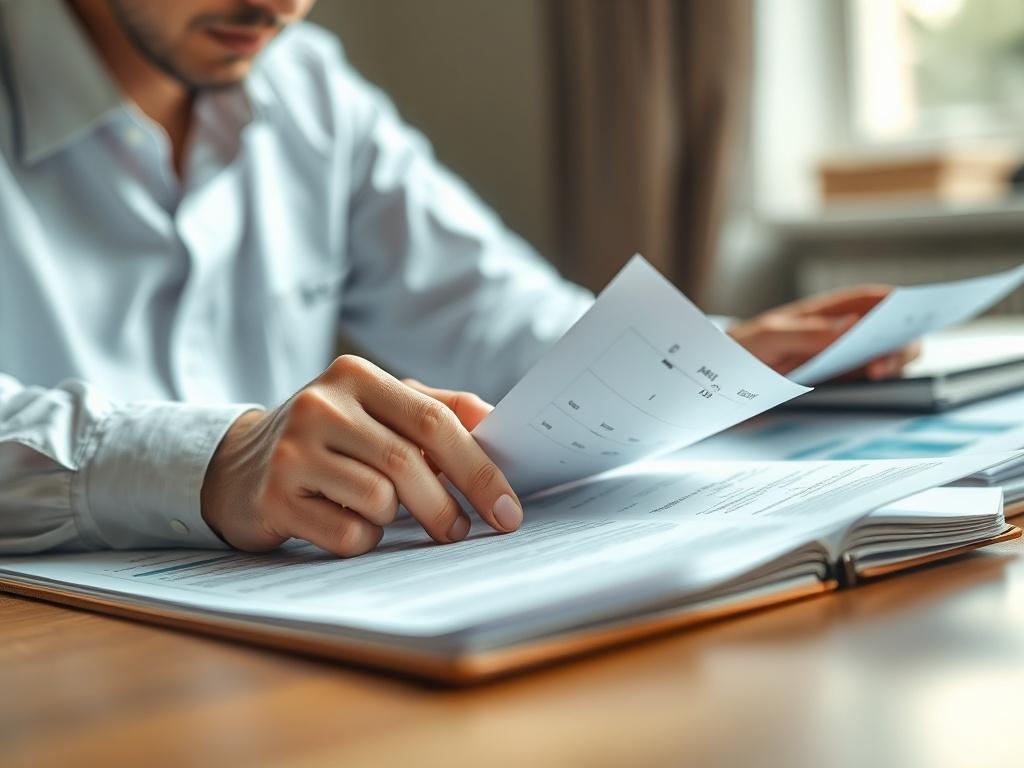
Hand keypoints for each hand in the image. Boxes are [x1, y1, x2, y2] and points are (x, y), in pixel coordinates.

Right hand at [200, 356, 522, 556]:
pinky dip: (361, 539)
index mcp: (356, 377)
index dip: (480, 469)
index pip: (435, 421)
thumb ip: (438, 410)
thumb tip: (499, 424)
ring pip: (380, 500)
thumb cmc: (328, 440)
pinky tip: (344, 523)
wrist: (238, 465)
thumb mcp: (378, 409)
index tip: (509, 508)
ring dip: (394, 519)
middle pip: (409, 462)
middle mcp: (321, 405)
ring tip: (378, 511)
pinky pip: (348, 534)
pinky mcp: (275, 496)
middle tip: (462, 530)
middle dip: (448, 506)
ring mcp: (292, 450)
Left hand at [727, 285, 919, 378]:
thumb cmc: (743, 347)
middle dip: (899, 339)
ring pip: (883, 356)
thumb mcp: (768, 336)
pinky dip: (877, 383)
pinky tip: (875, 385)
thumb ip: (806, 332)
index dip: (895, 300)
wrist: (724, 376)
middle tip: (889, 354)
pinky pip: (866, 381)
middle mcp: (841, 333)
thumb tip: (850, 326)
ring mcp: (842, 358)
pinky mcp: (837, 383)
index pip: (869, 299)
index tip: (910, 308)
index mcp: (826, 312)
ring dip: (891, 362)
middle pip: (887, 330)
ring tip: (879, 372)